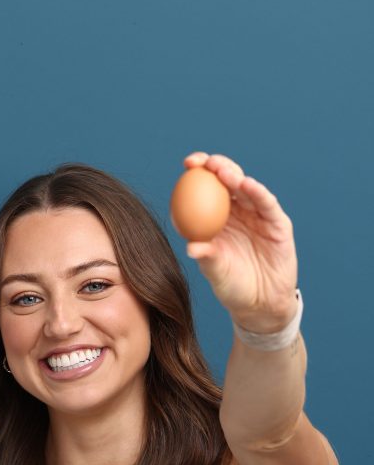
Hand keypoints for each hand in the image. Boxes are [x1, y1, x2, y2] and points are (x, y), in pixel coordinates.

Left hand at [182, 153, 298, 331]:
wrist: (260, 303)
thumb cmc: (231, 286)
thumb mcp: (215, 272)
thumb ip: (206, 257)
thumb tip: (190, 247)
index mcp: (216, 219)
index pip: (206, 189)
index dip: (198, 172)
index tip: (187, 163)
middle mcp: (237, 213)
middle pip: (227, 181)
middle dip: (215, 166)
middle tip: (203, 161)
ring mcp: (258, 216)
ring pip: (247, 189)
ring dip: (234, 177)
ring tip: (222, 171)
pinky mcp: (278, 224)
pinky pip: (267, 205)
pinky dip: (258, 193)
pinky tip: (247, 185)